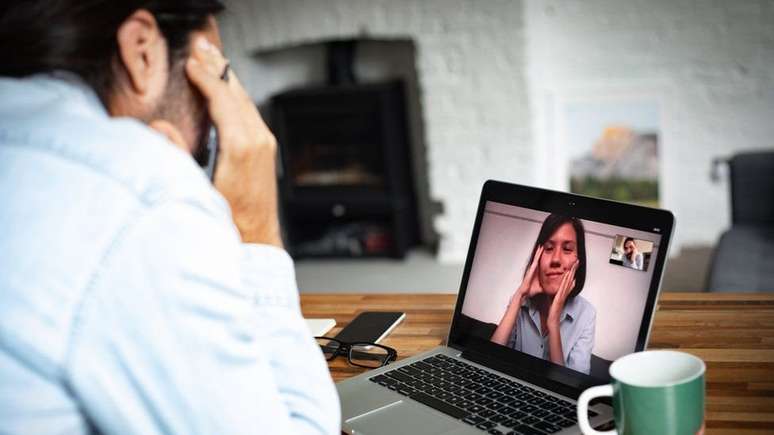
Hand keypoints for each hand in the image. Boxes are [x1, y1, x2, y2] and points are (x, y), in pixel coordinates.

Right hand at [185, 36, 281, 246]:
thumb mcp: (195, 190)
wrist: (257, 239)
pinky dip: (235, 95)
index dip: (205, 77)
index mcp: (241, 147)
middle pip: (236, 93)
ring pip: (246, 100)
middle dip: (217, 68)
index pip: (222, 99)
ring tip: (211, 60)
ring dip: (227, 79)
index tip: (191, 62)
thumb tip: (159, 127)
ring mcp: (266, 143)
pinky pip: (250, 112)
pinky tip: (226, 90)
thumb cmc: (228, 220)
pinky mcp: (266, 148)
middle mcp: (258, 140)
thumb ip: (177, 156)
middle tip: (201, 48)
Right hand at [512, 245, 543, 303]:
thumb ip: (546, 286)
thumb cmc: (531, 290)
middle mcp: (533, 270)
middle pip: (537, 259)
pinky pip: (535, 260)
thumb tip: (552, 288)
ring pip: (536, 258)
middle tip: (542, 246)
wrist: (525, 292)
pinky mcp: (531, 268)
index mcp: (536, 273)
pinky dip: (537, 255)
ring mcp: (532, 268)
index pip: (540, 264)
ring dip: (538, 252)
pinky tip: (539, 250)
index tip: (544, 254)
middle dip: (540, 253)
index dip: (541, 259)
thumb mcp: (541, 287)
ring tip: (541, 246)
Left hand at [547, 260, 578, 330]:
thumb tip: (556, 293)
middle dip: (573, 271)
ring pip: (568, 283)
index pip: (568, 282)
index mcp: (562, 294)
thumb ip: (556, 296)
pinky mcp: (560, 297)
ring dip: (571, 274)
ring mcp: (563, 295)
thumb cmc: (553, 312)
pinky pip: (563, 288)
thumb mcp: (555, 302)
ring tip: (574, 266)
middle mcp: (564, 294)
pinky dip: (566, 282)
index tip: (573, 267)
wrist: (552, 321)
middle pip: (570, 280)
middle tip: (577, 262)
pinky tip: (568, 276)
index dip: (571, 274)